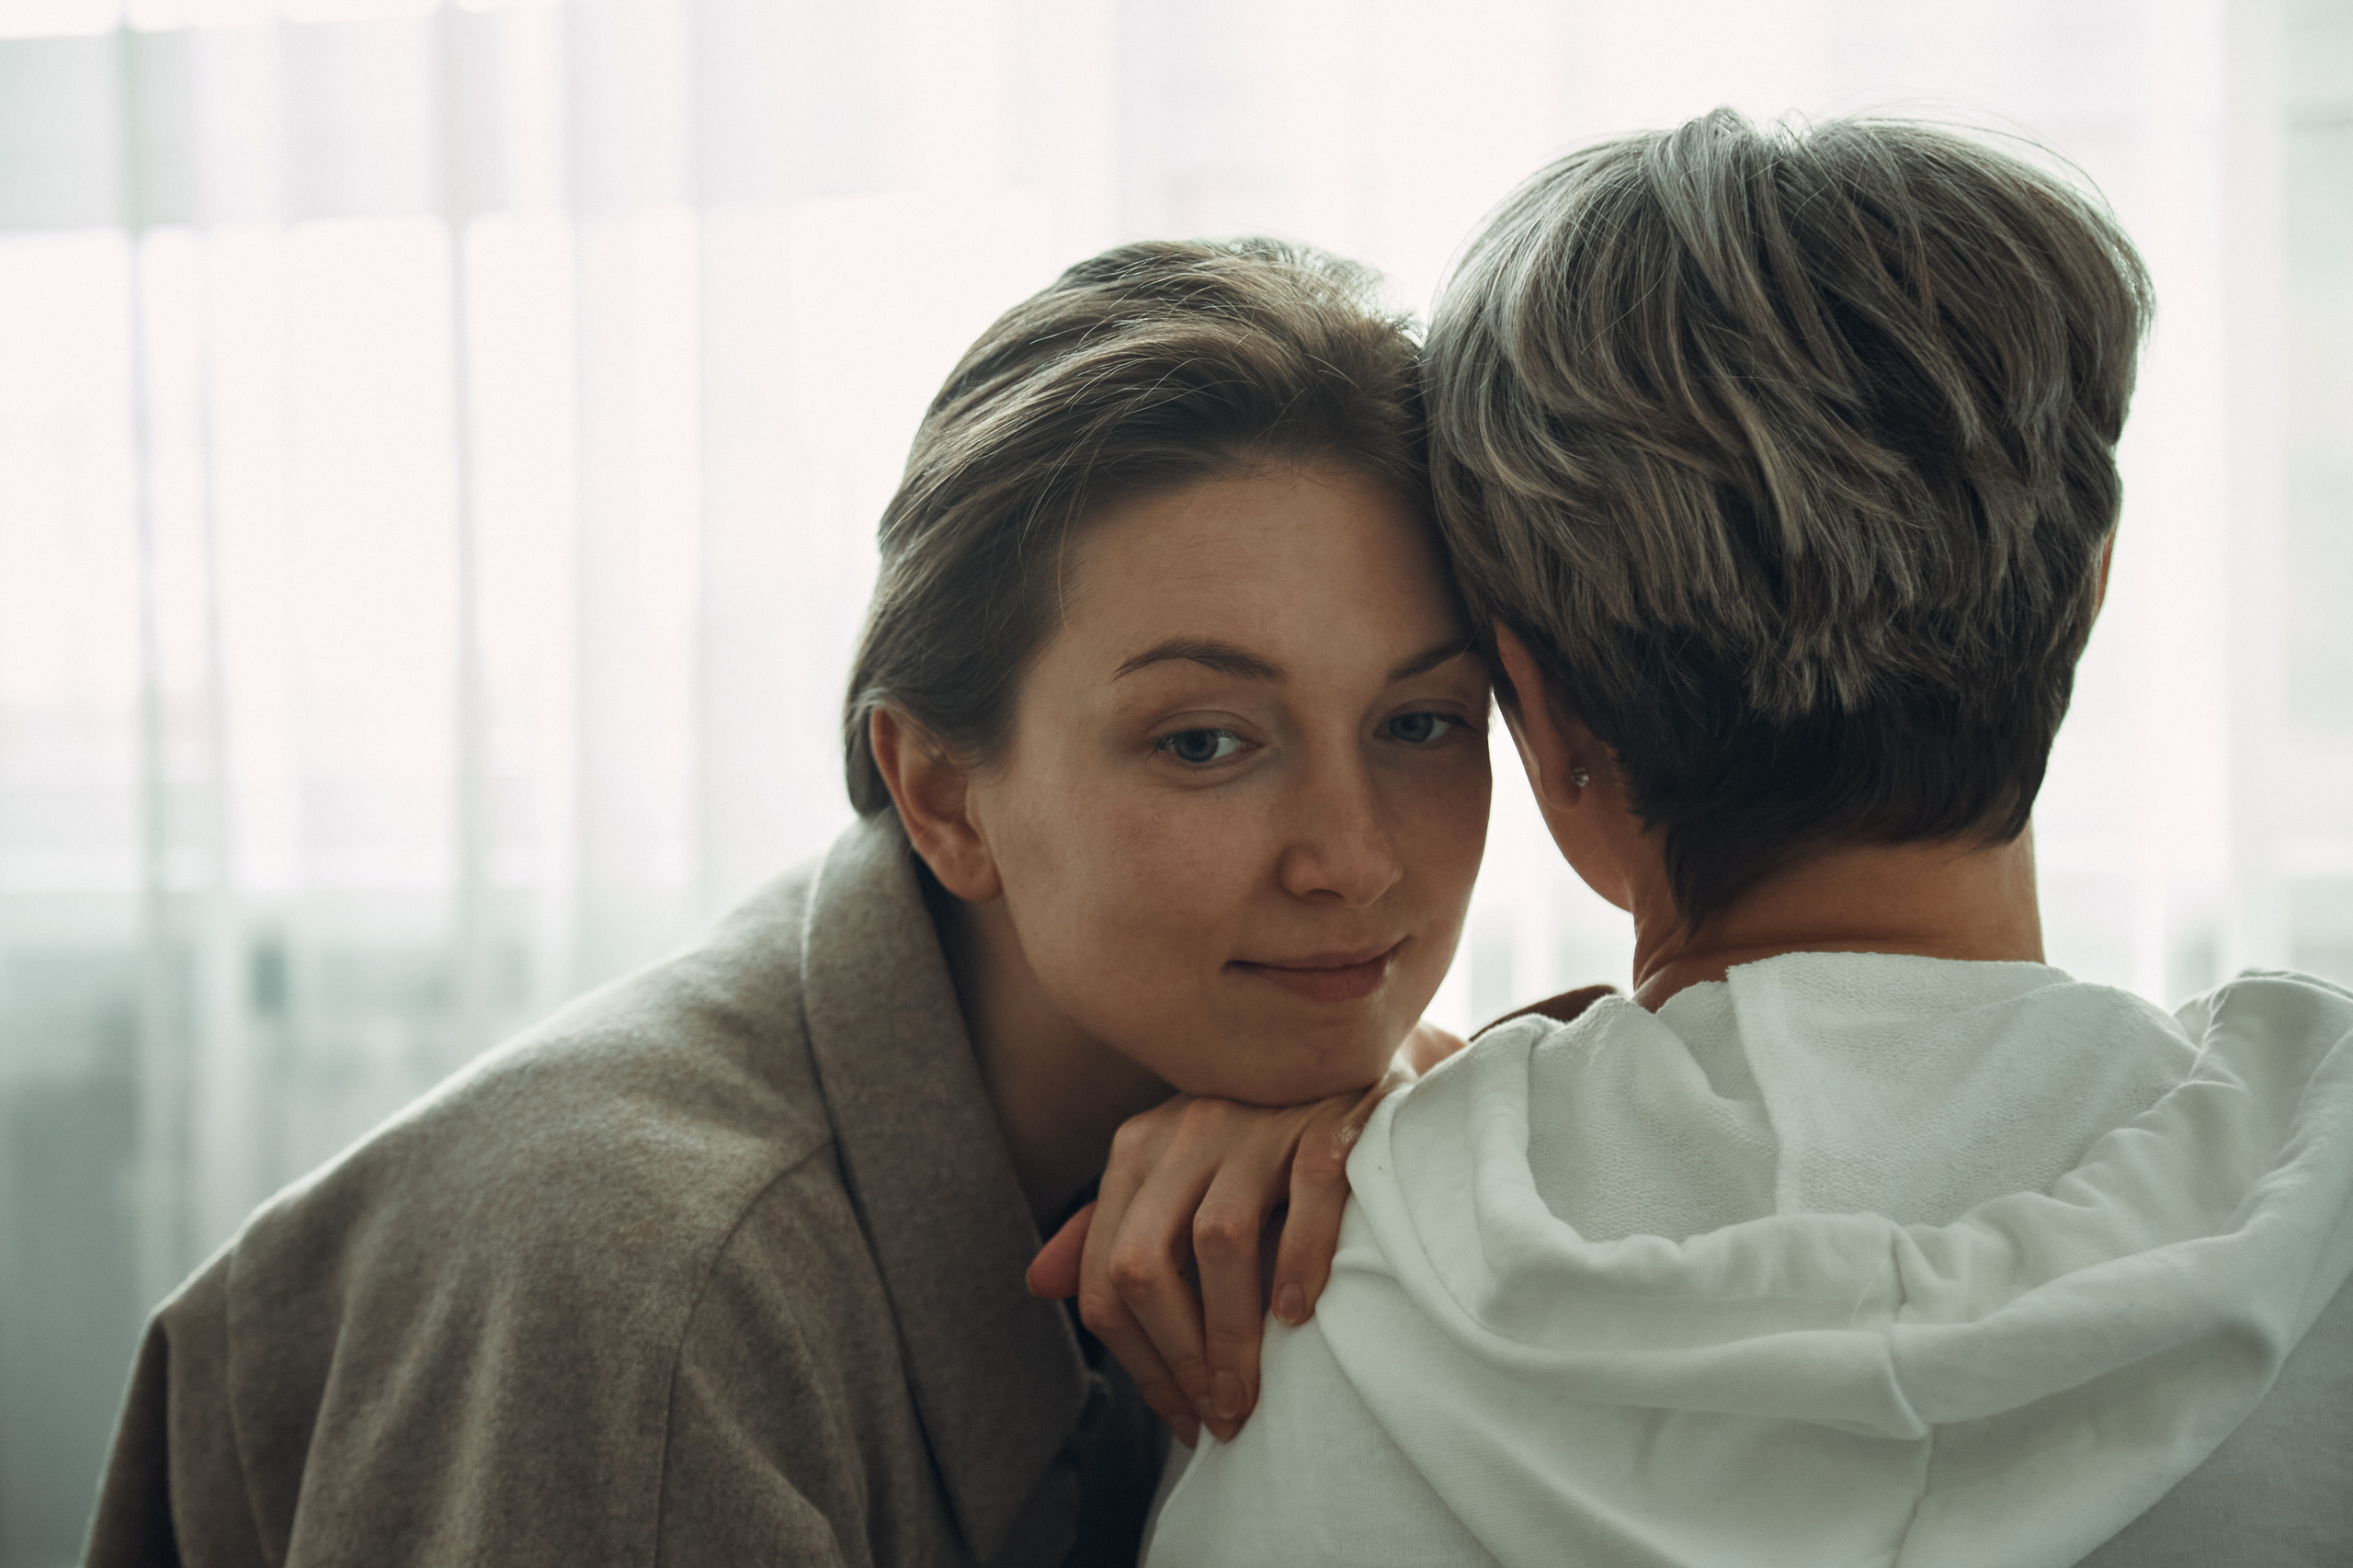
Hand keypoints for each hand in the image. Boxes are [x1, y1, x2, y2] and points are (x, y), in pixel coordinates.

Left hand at [1025, 1021, 1467, 1443]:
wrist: (1348, 1064)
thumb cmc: (1261, 1143)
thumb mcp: (1175, 1174)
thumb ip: (1113, 1227)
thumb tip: (1038, 1283)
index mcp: (1139, 1150)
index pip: (1107, 1273)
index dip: (1137, 1359)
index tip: (1182, 1414)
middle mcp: (1185, 1130)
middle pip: (1145, 1262)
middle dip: (1176, 1356)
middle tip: (1219, 1415)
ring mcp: (1256, 1123)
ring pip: (1218, 1241)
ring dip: (1230, 1333)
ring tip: (1250, 1394)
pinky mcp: (1327, 1120)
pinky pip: (1308, 1195)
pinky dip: (1300, 1261)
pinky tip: (1297, 1316)